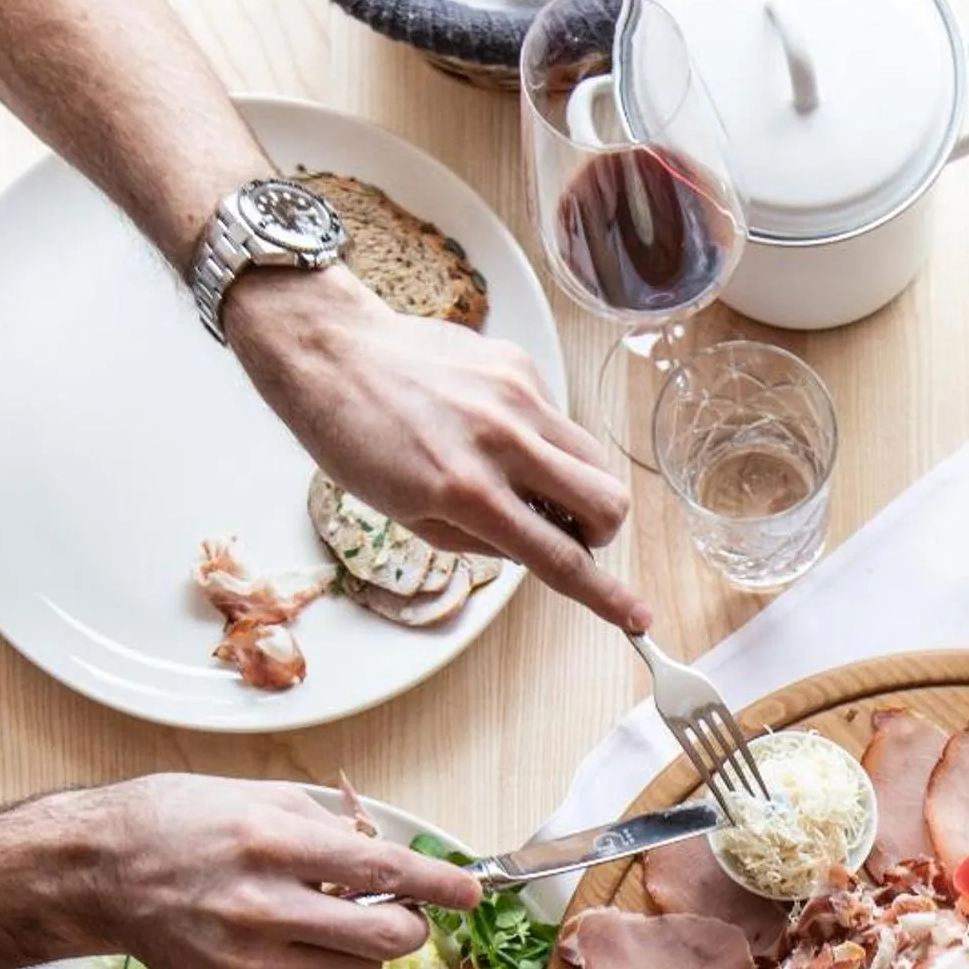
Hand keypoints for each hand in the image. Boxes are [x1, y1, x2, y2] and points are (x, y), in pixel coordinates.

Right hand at [33, 774, 481, 968]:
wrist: (96, 872)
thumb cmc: (174, 823)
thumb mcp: (256, 797)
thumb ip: (327, 829)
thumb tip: (382, 856)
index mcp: (274, 845)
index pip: (385, 870)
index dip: (439, 886)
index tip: (471, 893)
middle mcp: (264, 908)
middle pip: (387, 938)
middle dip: (408, 927)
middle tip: (397, 913)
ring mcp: (249, 962)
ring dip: (356, 948)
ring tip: (315, 921)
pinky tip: (269, 943)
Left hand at [226, 268, 648, 630]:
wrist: (331, 351)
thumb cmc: (353, 438)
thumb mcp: (408, 514)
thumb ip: (479, 539)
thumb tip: (535, 547)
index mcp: (468, 491)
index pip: (559, 556)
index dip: (605, 597)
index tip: (637, 618)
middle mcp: (502, 441)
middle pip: (606, 501)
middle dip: (600, 532)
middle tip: (567, 533)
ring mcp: (516, 396)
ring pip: (594, 458)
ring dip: (580, 488)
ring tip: (531, 487)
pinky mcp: (518, 366)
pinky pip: (558, 420)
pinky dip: (542, 443)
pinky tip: (495, 434)